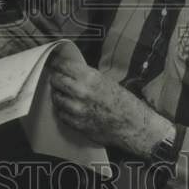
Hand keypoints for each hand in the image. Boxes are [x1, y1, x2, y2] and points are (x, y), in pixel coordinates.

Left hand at [48, 53, 172, 157]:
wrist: (133, 125)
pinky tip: (69, 108)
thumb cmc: (124, 103)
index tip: (55, 63)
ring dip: (58, 95)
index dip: (57, 63)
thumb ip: (86, 75)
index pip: (63, 65)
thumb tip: (70, 70)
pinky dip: (63, 110)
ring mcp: (77, 109)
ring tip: (64, 94)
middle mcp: (81, 92)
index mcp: (90, 77)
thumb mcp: (106, 80)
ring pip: (56, 98)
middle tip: (58, 78)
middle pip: (56, 80)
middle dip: (56, 78)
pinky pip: (61, 114)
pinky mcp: (76, 124)